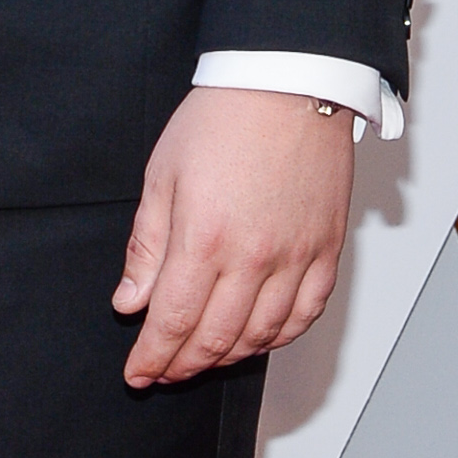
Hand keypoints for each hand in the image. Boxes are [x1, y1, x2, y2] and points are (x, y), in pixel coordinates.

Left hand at [113, 87, 355, 387]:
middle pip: (215, 338)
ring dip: (229, 356)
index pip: (173, 322)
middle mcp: (254, 257)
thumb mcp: (162, 176)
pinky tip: (259, 338)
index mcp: (204, 239)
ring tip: (204, 358)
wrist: (288, 83)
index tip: (139, 373)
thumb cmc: (223, 119)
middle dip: (184, 365)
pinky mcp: (326, 248)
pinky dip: (281, 336)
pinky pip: (307, 312)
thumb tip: (130, 301)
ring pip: (263, 334)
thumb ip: (146, 247)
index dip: (153, 357)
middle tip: (164, 372)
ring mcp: (296, 255)